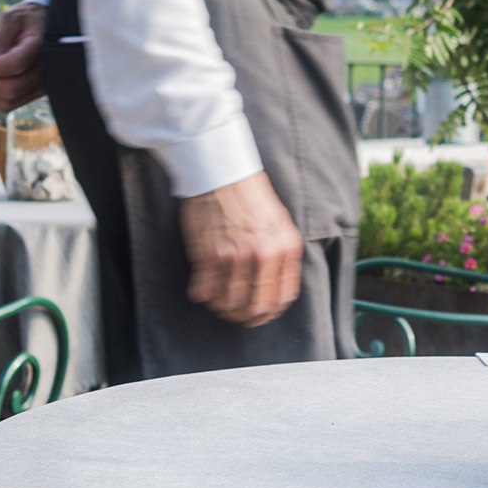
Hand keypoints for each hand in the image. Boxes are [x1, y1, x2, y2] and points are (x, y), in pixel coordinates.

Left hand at [0, 3, 46, 113]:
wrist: (45, 28)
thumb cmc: (25, 20)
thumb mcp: (10, 19)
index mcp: (40, 46)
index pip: (13, 64)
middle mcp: (45, 69)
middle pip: (10, 88)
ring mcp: (42, 84)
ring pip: (8, 100)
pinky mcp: (34, 94)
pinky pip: (9, 105)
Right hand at [179, 172, 303, 325]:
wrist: (223, 172)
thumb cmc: (250, 195)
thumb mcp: (280, 223)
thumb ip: (282, 255)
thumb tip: (276, 287)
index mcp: (285, 248)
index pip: (282, 297)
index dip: (270, 312)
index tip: (260, 314)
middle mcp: (263, 256)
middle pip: (256, 305)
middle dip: (246, 316)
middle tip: (236, 315)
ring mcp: (235, 257)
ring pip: (229, 302)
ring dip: (222, 307)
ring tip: (217, 302)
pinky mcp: (209, 255)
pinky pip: (205, 290)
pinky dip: (203, 296)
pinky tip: (202, 291)